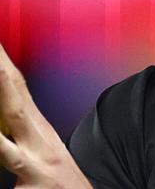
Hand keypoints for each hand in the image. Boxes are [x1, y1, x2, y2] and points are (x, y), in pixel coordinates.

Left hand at [0, 43, 92, 187]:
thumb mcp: (44, 155)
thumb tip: (4, 120)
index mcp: (40, 131)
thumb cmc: (61, 186)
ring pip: (14, 125)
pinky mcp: (32, 182)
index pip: (19, 90)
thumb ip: (23, 136)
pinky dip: (0, 147)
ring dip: (3, 96)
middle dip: (2, 69)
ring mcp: (36, 160)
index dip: (5, 65)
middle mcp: (39, 141)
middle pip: (16, 97)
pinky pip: (9, 160)